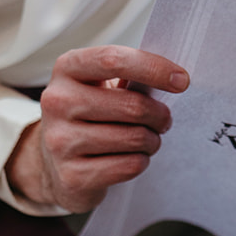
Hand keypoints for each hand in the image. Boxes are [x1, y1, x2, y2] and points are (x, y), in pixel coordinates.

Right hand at [6, 45, 189, 211]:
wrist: (54, 163)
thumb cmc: (88, 116)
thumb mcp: (98, 87)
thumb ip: (128, 77)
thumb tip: (173, 78)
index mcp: (67, 69)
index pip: (113, 60)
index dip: (153, 68)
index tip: (182, 80)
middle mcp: (57, 102)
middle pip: (132, 105)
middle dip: (159, 115)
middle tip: (163, 120)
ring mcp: (61, 141)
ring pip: (134, 138)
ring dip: (152, 140)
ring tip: (147, 140)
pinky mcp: (72, 175)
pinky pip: (129, 165)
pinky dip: (141, 161)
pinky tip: (132, 157)